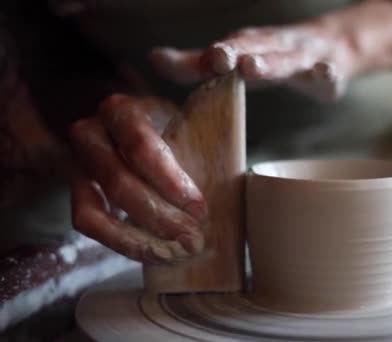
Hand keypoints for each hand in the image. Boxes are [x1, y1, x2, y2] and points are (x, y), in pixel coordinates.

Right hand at [70, 95, 206, 262]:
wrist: (131, 126)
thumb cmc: (166, 126)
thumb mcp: (182, 121)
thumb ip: (197, 136)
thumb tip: (230, 154)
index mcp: (120, 111)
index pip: (141, 146)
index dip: (170, 181)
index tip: (199, 208)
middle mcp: (91, 135)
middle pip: (119, 183)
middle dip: (158, 218)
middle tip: (193, 239)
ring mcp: (79, 166)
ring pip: (93, 212)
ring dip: (137, 240)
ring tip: (175, 254)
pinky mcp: (78, 194)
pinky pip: (91, 226)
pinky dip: (123, 245)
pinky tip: (156, 254)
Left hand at [149, 0, 391, 100]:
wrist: (333, 48)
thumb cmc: (277, 56)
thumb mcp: (238, 57)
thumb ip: (197, 63)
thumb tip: (152, 58)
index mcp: (246, 46)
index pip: (214, 52)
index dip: (191, 60)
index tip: (162, 62)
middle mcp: (270, 46)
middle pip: (248, 47)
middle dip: (229, 51)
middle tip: (213, 57)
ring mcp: (300, 57)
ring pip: (285, 59)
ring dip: (268, 62)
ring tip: (251, 66)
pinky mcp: (326, 73)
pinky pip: (326, 73)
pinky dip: (324, 73)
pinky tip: (324, 74)